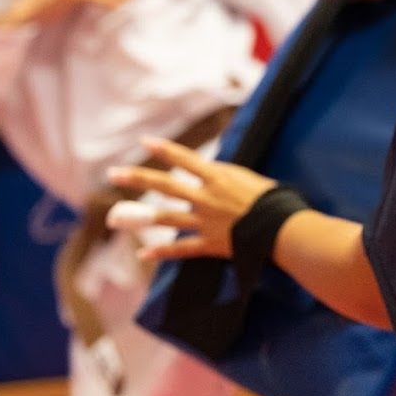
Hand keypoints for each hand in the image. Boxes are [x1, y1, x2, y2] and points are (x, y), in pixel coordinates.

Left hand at [107, 137, 276, 260]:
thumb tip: (207, 169)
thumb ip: (224, 174)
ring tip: (116, 215)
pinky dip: (162, 252)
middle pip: (165, 186)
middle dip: (137, 178)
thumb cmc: (272, 199)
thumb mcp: (248, 178)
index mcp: (217, 178)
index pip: (184, 159)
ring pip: (166, 217)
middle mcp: (206, 198)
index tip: (145, 141)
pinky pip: (181, 248)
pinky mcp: (209, 244)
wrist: (282, 228)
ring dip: (140, 215)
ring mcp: (205, 222)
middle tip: (113, 174)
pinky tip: (143, 254)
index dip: (164, 149)